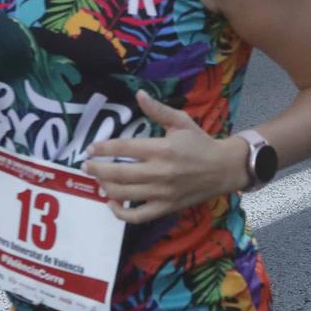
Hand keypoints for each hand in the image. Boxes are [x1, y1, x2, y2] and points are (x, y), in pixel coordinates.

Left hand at [85, 91, 235, 222]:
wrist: (224, 169)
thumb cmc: (200, 143)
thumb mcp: (181, 121)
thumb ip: (158, 110)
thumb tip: (139, 94)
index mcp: (162, 149)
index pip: (124, 149)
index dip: (103, 148)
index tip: (91, 148)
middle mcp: (160, 172)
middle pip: (119, 174)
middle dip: (97, 170)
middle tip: (86, 166)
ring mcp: (162, 193)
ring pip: (125, 195)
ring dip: (105, 188)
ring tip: (98, 180)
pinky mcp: (166, 207)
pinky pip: (138, 216)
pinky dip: (121, 213)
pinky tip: (112, 203)